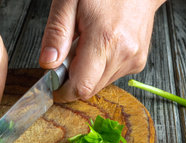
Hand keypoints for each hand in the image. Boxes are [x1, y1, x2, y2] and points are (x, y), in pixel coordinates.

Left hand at [39, 0, 164, 101]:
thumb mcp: (69, 1)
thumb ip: (57, 33)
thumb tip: (48, 64)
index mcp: (105, 39)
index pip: (81, 87)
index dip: (63, 90)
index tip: (52, 83)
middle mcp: (123, 53)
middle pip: (89, 89)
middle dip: (72, 79)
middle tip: (68, 54)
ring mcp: (133, 59)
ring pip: (99, 85)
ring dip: (86, 73)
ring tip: (85, 46)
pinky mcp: (137, 62)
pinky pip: (110, 77)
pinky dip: (98, 69)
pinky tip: (99, 47)